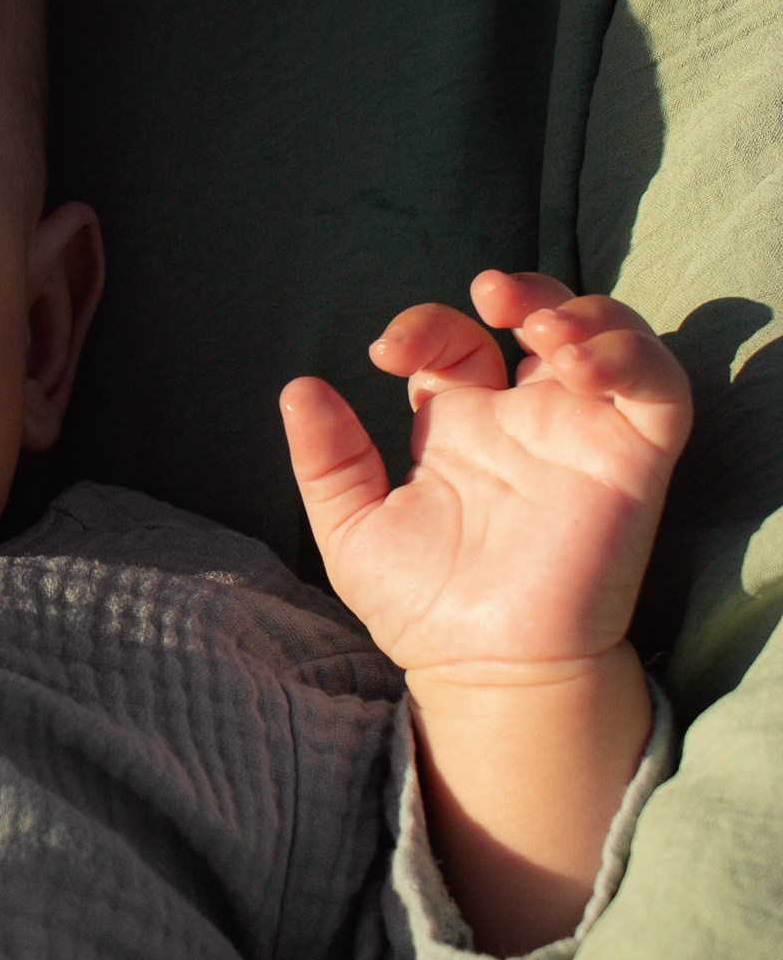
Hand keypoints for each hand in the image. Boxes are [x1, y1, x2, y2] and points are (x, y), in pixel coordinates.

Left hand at [278, 273, 690, 682]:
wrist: (484, 672)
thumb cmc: (423, 608)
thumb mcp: (351, 529)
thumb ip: (327, 460)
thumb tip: (299, 388)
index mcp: (460, 425)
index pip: (456, 341)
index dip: (426, 326)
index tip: (387, 353)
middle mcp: (526, 421)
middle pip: (543, 317)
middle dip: (521, 288)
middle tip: (488, 296)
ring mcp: (582, 436)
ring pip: (611, 337)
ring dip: (581, 312)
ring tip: (539, 327)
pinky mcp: (632, 462)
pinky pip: (659, 389)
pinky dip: (630, 357)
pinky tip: (577, 364)